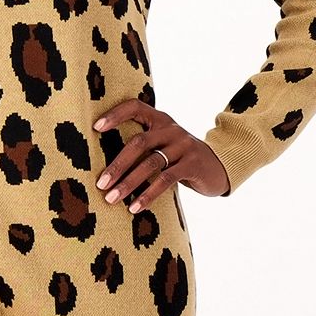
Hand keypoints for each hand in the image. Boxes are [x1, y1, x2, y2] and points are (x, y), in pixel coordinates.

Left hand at [92, 100, 229, 205]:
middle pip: (139, 143)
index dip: (115, 114)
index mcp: (160, 120)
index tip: (96, 128)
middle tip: (101, 183)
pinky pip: (166, 179)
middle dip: (117, 165)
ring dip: (128, 183)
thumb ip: (143, 147)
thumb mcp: (164, 146)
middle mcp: (171, 129)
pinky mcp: (193, 164)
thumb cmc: (180, 159)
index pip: (135, 107)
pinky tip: (134, 207)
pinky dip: (148, 195)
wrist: (219, 168)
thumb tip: (106, 166)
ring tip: (112, 198)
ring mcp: (184, 145)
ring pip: (151, 163)